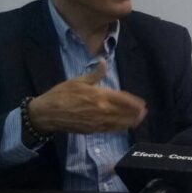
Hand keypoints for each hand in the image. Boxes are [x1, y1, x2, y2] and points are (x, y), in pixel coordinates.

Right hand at [28, 60, 146, 133]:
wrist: (47, 113)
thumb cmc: (61, 94)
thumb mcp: (78, 80)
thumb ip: (95, 73)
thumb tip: (104, 61)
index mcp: (99, 95)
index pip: (122, 99)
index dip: (134, 102)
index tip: (142, 103)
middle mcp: (102, 110)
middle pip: (124, 112)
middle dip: (135, 113)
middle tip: (144, 112)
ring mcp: (97, 122)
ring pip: (119, 123)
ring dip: (130, 121)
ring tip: (139, 120)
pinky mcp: (92, 130)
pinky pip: (109, 129)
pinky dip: (119, 128)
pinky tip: (124, 127)